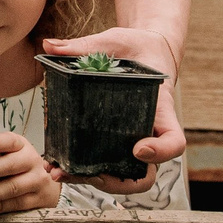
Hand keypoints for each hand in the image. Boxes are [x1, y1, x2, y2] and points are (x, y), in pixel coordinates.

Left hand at [0, 132, 59, 214]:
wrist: (46, 185)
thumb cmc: (20, 167)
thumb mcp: (8, 156)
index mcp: (21, 146)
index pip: (9, 141)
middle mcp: (31, 160)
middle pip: (11, 165)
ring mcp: (36, 180)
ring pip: (13, 187)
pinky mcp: (37, 199)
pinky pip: (16, 204)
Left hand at [39, 28, 184, 194]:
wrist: (144, 52)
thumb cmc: (136, 48)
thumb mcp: (114, 40)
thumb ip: (84, 45)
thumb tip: (48, 45)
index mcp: (160, 110)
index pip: (174, 142)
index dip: (161, 152)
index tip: (139, 148)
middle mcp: (149, 133)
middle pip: (145, 174)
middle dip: (116, 180)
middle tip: (90, 174)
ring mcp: (132, 141)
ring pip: (123, 176)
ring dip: (93, 181)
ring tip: (61, 172)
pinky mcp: (113, 141)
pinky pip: (105, 163)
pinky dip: (83, 170)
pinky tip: (57, 164)